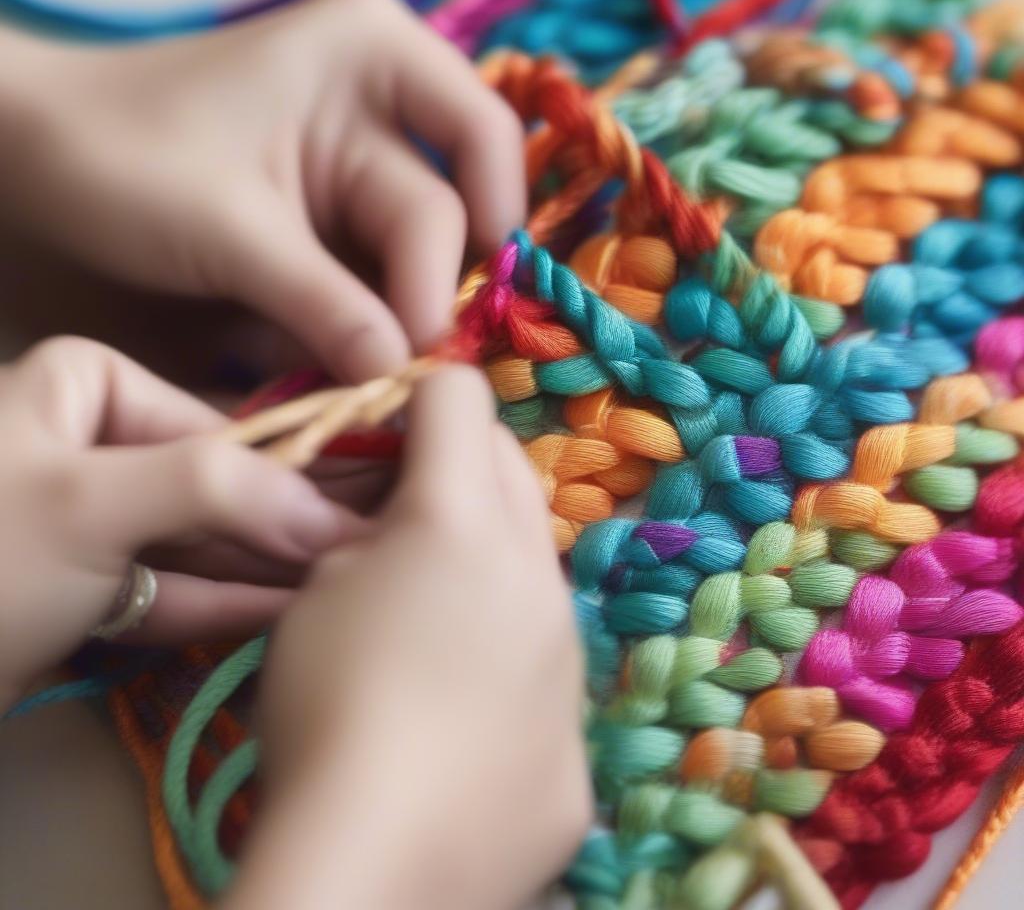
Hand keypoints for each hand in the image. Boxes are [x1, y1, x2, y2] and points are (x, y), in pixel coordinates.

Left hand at [0, 0, 523, 381]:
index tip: (436, 336)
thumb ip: (324, 302)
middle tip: (393, 384)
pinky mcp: (336, 222)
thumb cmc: (119, 159)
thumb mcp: (227, 227)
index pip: (477, 140)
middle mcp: (382, 103)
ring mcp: (359, 166)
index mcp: (372, 55)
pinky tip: (324, 361)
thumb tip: (402, 373)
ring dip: (387, 325)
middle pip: (445, 216)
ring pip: (412, 262)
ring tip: (355, 382)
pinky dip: (356, 327)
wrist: (38, 167)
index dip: (477, 238)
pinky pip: (374, 281)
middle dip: (418, 301)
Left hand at [0, 336, 365, 711]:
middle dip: (287, 525)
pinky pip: (175, 587)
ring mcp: (92, 521)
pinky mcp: (90, 590)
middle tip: (371, 552)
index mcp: (87, 385)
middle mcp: (93, 442)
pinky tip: (291, 612)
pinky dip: (227, 603)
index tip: (362, 507)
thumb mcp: (90, 499)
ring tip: (345, 585)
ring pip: (201, 540)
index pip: (218, 421)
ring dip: (267, 568)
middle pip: (216, 482)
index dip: (295, 467)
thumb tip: (329, 510)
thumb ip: (219, 486)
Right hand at [227, 367, 590, 909]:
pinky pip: (547, 663)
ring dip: (491, 562)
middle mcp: (536, 569)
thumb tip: (397, 519)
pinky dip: (508, 657)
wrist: (378, 858)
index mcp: (464, 519)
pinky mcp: (578, 729)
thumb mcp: (316, 587)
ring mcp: (569, 652)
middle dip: (463, 464)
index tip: (387, 428)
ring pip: (535, 565)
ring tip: (433, 616)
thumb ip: (367, 529)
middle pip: (512, 469)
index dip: (418, 394)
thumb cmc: (326, 700)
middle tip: (406, 507)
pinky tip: (462, 710)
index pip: (460, 397)